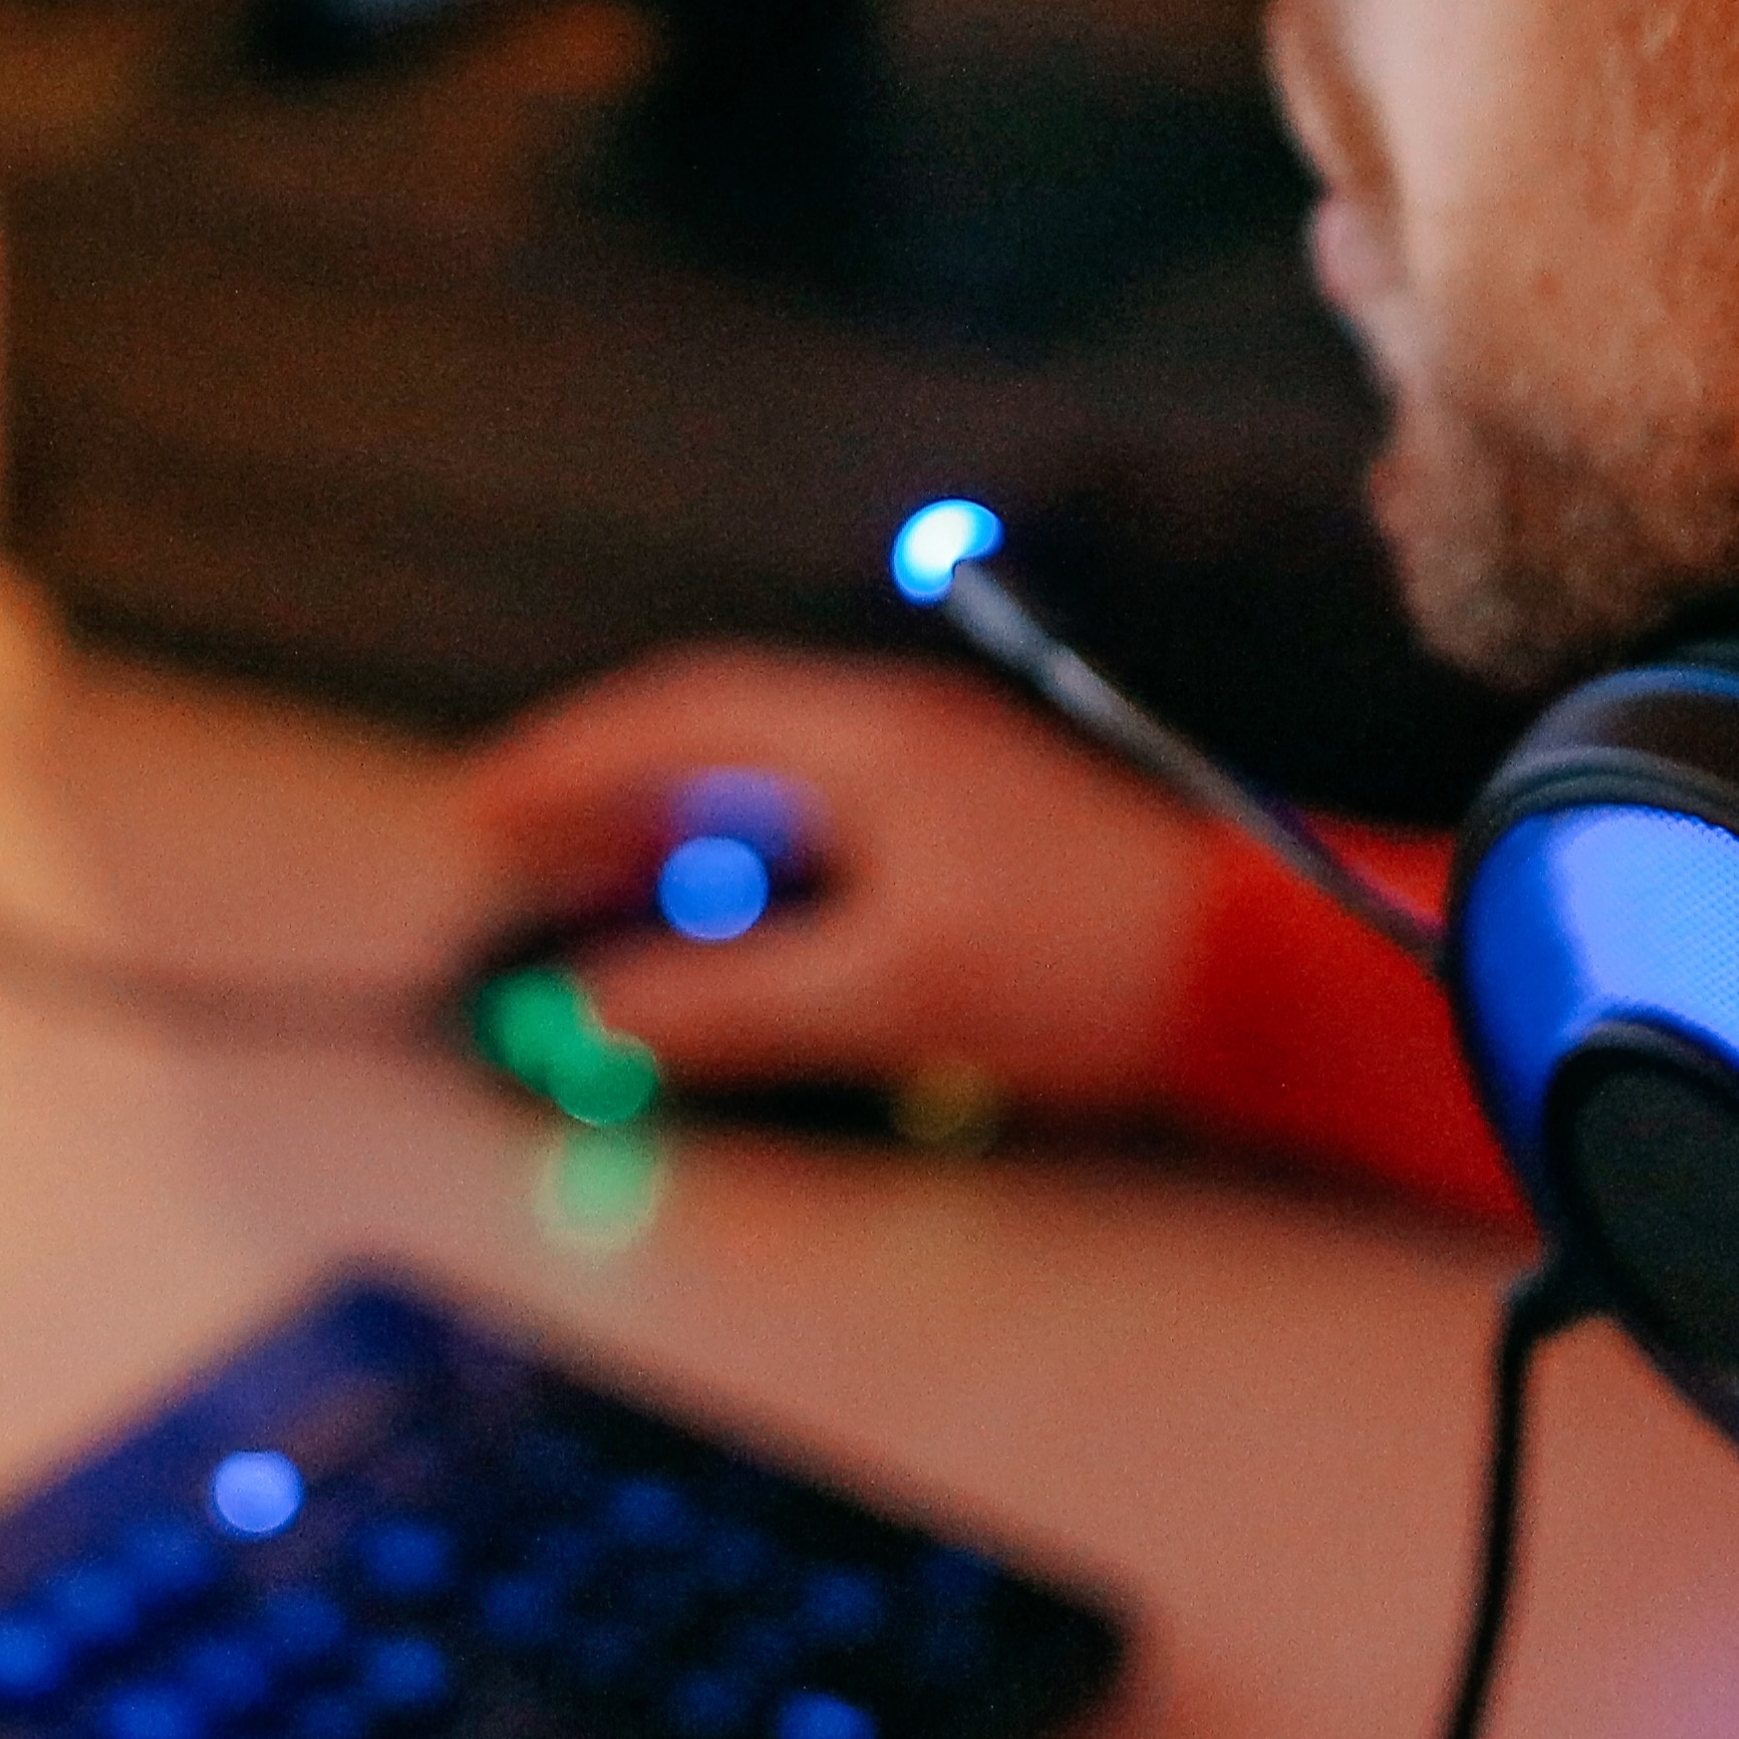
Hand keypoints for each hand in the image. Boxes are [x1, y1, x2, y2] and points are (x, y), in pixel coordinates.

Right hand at [444, 645, 1228, 1120]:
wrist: (1262, 974)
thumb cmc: (1090, 961)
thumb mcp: (886, 994)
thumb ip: (726, 1006)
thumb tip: (594, 1021)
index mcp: (864, 737)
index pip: (672, 717)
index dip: (561, 763)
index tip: (476, 814)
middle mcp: (893, 736)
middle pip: (707, 747)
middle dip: (600, 807)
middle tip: (514, 872)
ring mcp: (937, 783)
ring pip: (762, 796)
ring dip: (672, 849)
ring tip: (594, 916)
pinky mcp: (970, 844)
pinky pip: (818, 839)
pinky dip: (743, 883)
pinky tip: (723, 945)